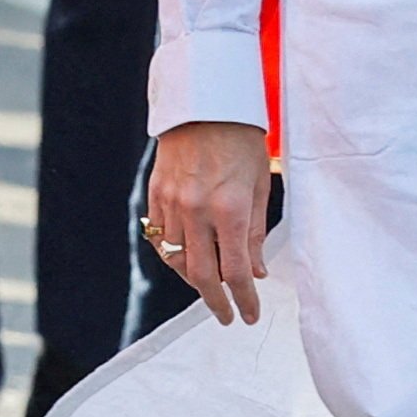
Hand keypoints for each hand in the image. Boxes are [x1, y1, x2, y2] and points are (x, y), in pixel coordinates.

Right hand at [147, 120, 269, 323]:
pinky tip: (186, 258)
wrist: (204, 101)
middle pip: (201, 275)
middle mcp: (197, 210)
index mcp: (230, 208)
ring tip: (210, 286)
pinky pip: (160, 237)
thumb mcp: (260, 184)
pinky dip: (173, 255)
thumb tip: (256, 272)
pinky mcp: (156, 193)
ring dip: (194, 279)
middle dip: (215, 302)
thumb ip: (256, 232)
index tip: (250, 315)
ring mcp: (172, 202)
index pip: (236, 271)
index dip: (244, 300)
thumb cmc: (241, 138)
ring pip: (177, 259)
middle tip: (226, 316)